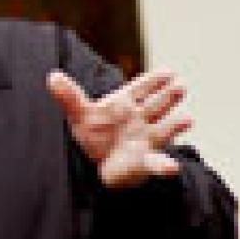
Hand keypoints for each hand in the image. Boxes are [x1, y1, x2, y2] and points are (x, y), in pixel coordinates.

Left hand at [47, 69, 192, 189]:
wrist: (102, 163)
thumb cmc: (94, 134)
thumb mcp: (79, 114)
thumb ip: (68, 96)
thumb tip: (52, 76)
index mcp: (124, 104)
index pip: (140, 88)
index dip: (154, 80)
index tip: (169, 71)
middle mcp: (140, 119)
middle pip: (156, 105)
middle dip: (168, 96)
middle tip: (180, 85)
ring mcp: (147, 138)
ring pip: (164, 129)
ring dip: (175, 125)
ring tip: (187, 119)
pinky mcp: (147, 161)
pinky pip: (157, 164)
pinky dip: (164, 166)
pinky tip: (170, 167)